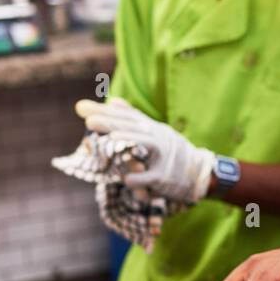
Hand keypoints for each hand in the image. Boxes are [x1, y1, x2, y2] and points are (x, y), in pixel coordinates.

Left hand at [75, 97, 214, 202]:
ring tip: (112, 138)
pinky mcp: (165, 177)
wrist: (199, 173)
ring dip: (129, 141)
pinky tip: (126, 179)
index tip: (81, 108)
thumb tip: (113, 101)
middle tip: (89, 120)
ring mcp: (163, 156)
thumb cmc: (171, 152)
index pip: (125, 116)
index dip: (104, 112)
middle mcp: (158, 137)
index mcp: (151, 128)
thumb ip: (133, 119)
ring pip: (146, 145)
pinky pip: (152, 177)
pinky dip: (139, 178)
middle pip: (133, 127)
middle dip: (111, 123)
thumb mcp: (154, 132)